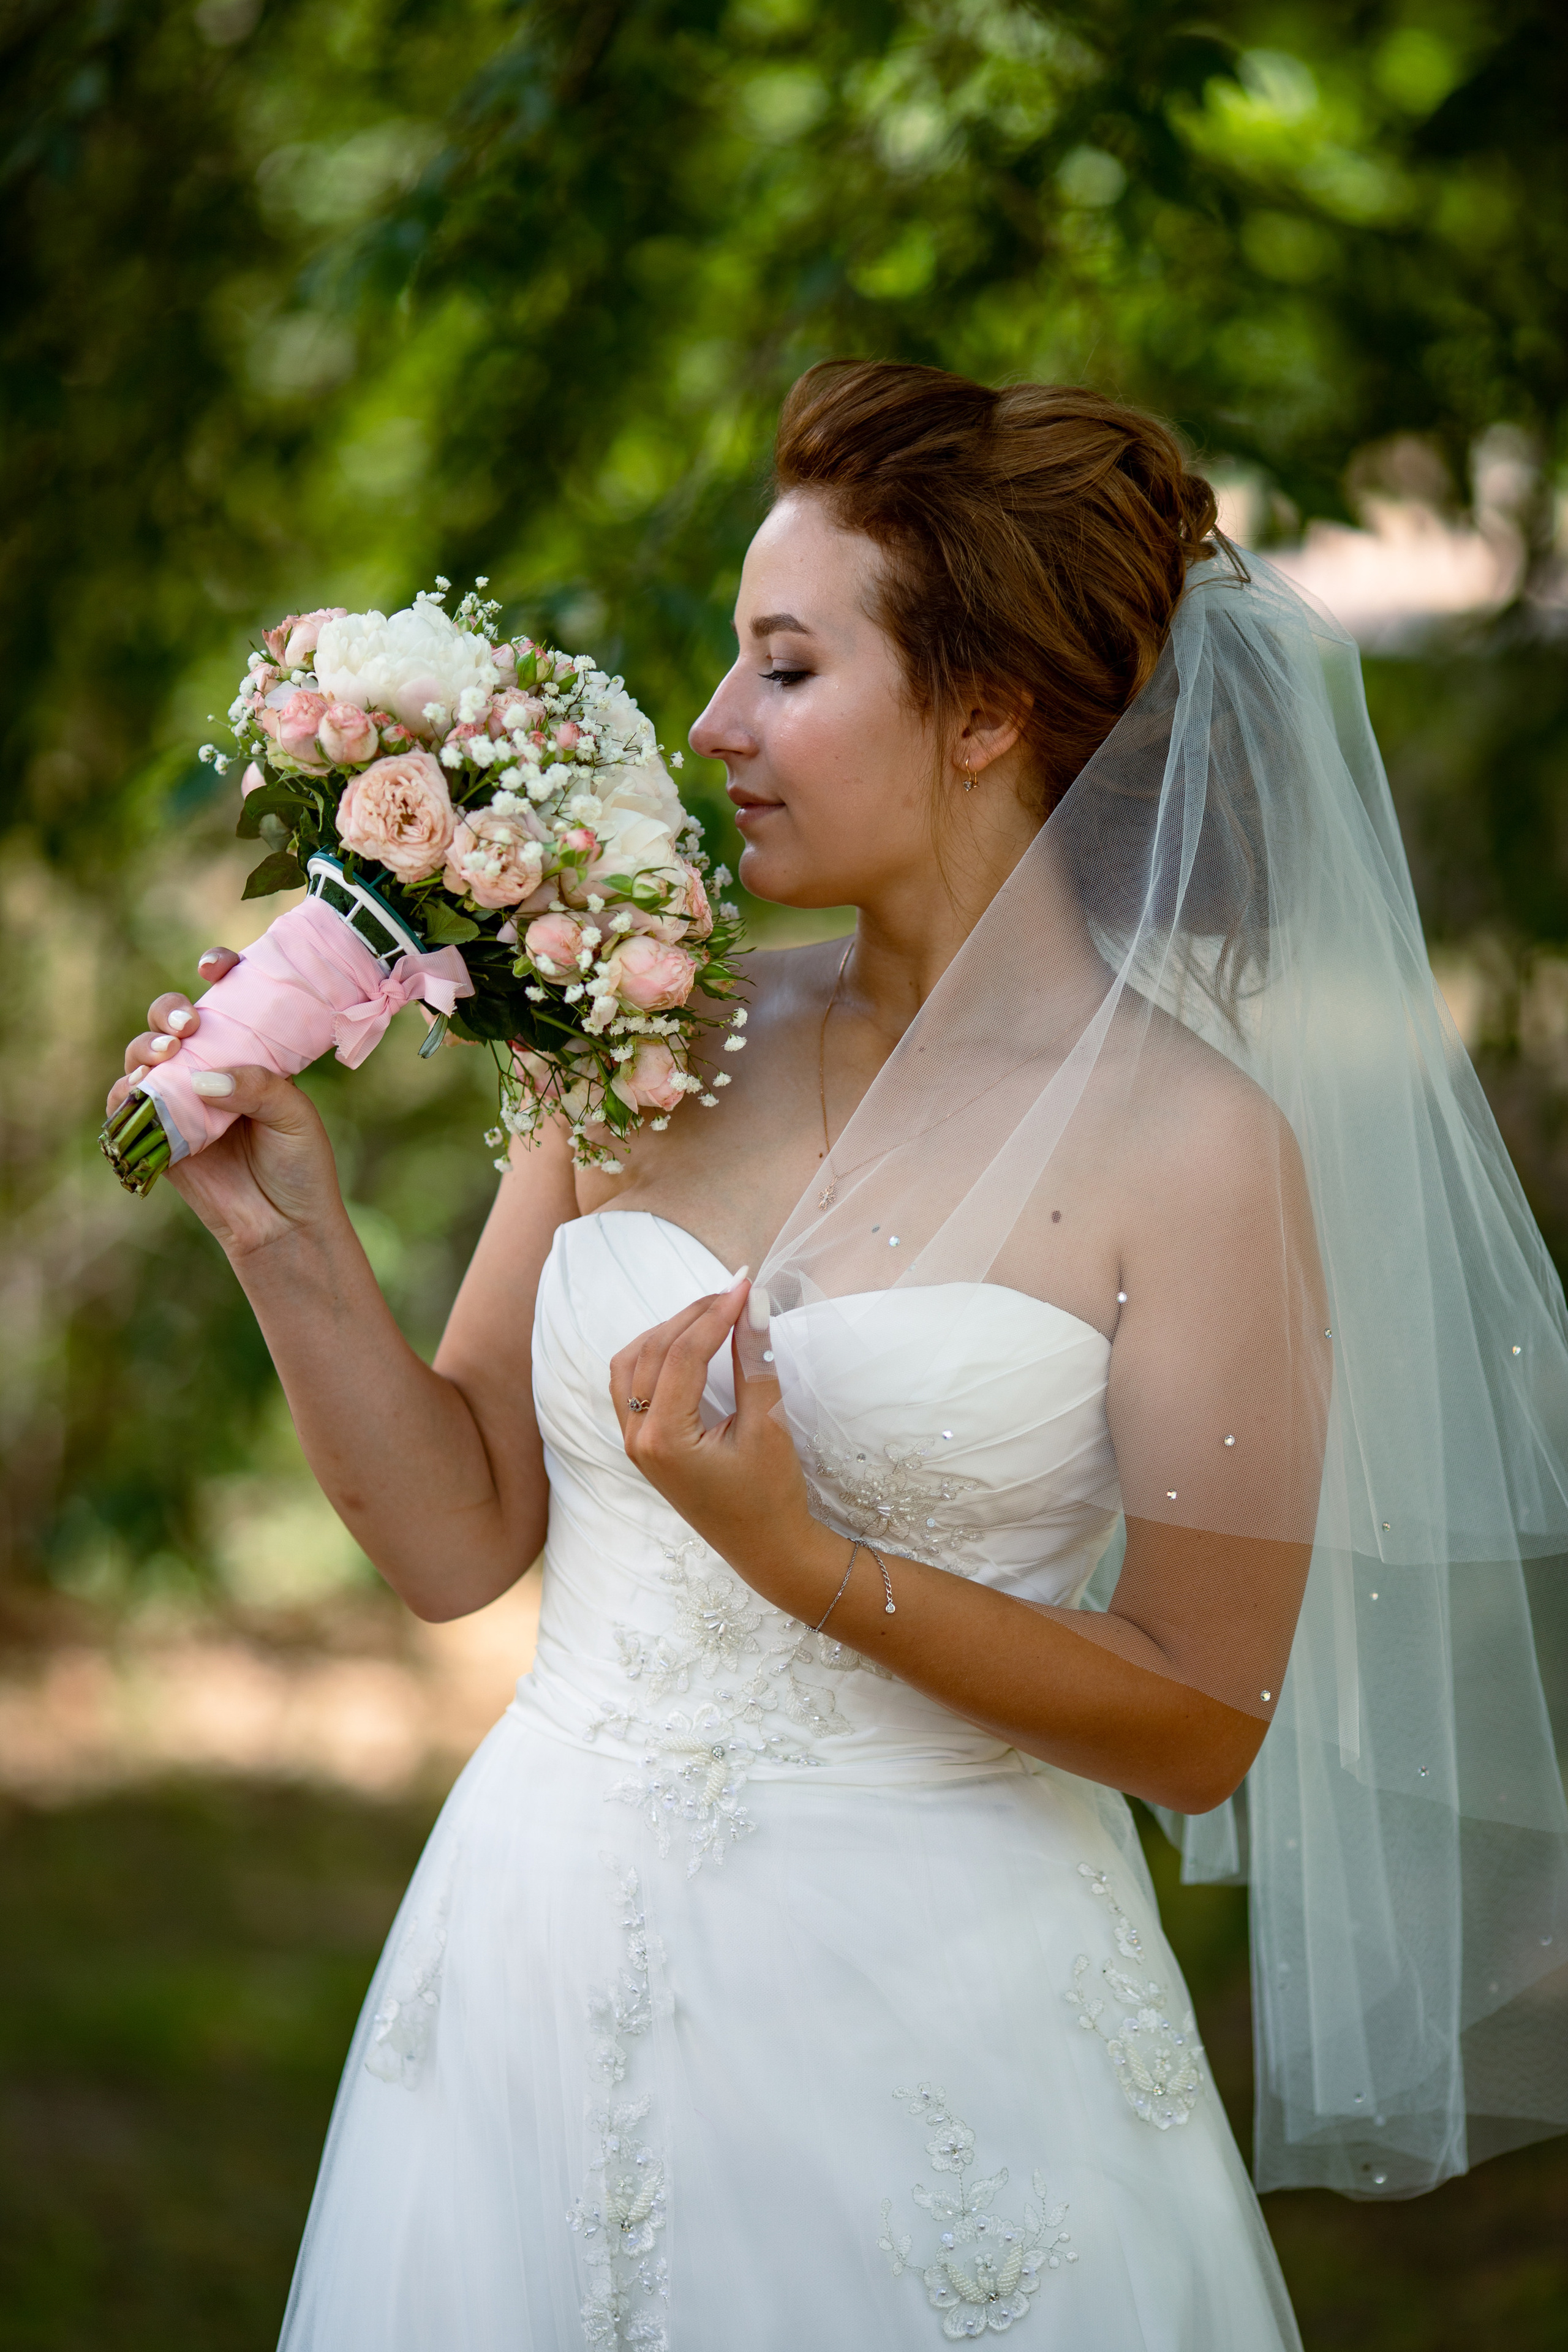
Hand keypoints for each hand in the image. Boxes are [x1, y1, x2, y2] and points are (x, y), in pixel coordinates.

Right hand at [105, 945, 347, 1259]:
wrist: (285, 1226)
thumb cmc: (300, 1165)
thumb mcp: (295, 1116)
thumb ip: (258, 1087)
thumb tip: (205, 1078)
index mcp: (249, 1051)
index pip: (228, 997)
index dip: (218, 971)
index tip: (214, 968)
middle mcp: (209, 1068)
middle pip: (171, 1022)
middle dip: (168, 1012)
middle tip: (186, 1026)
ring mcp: (180, 1099)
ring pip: (143, 1056)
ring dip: (146, 1048)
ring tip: (166, 1057)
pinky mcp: (156, 1134)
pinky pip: (124, 1106)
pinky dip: (124, 1093)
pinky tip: (139, 1090)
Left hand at [609, 1278, 835, 1612]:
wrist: (765, 1549)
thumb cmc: (771, 1496)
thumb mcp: (768, 1426)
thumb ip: (754, 1362)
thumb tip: (754, 1305)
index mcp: (663, 1439)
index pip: (684, 1354)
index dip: (717, 1313)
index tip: (747, 1285)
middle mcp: (637, 1439)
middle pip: (654, 1352)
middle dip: (694, 1315)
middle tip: (736, 1291)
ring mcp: (634, 1442)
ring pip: (632, 1363)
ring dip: (668, 1330)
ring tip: (713, 1311)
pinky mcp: (642, 1444)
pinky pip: (631, 1384)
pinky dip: (654, 1354)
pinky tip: (686, 1342)